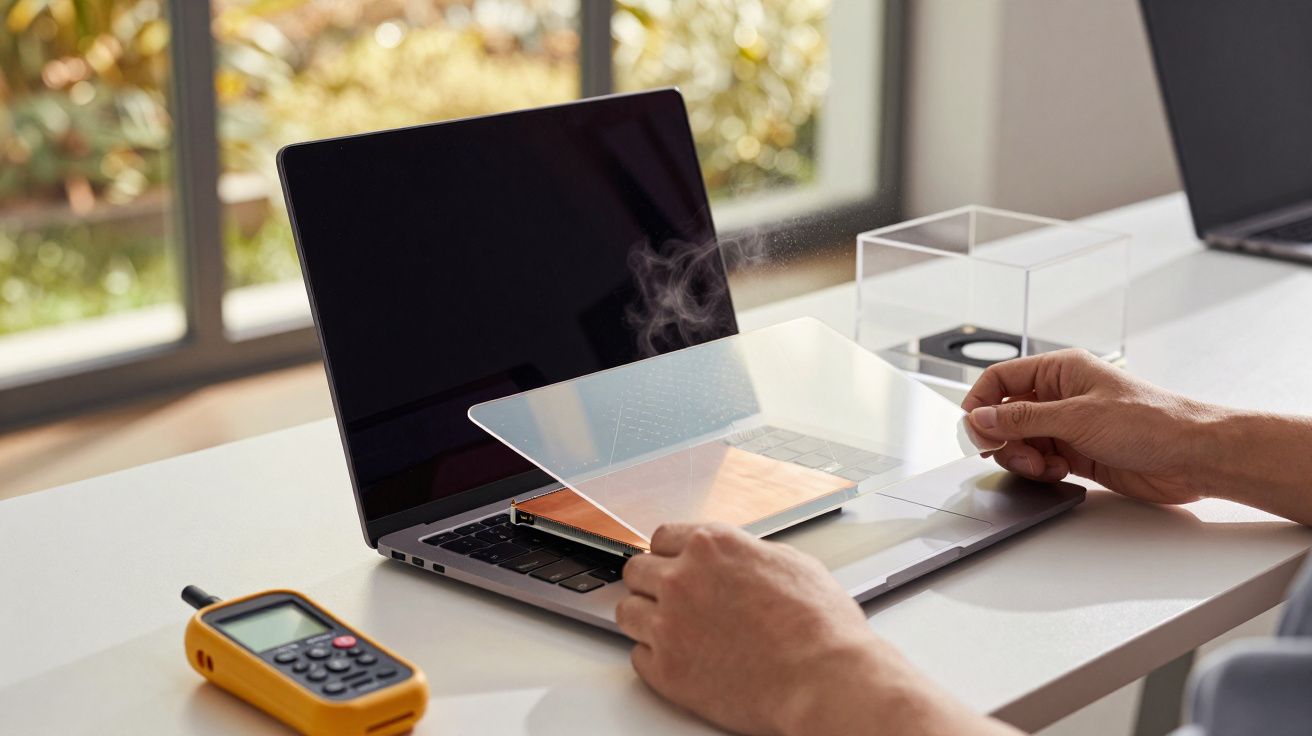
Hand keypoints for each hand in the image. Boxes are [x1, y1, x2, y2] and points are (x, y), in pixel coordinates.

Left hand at [618, 523, 1018, 735]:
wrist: (824, 680)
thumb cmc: (820, 627)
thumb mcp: (790, 563)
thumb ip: (746, 555)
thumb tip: (735, 559)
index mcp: (713, 546)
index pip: (662, 537)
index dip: (671, 554)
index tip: (675, 565)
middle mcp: (683, 579)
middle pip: (636, 571)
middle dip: (654, 583)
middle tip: (675, 600)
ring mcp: (669, 625)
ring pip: (627, 612)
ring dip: (648, 618)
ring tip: (676, 631)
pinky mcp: (666, 670)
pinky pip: (637, 656)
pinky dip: (656, 658)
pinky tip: (684, 660)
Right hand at [962, 348, 1210, 504]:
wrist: (1193, 456)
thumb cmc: (1152, 422)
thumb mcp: (1077, 417)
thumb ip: (1022, 419)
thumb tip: (980, 419)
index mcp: (1060, 371)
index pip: (1001, 379)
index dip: (980, 403)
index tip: (973, 430)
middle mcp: (1061, 396)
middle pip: (1005, 415)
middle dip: (1003, 438)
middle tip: (1012, 454)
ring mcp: (1068, 426)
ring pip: (1020, 441)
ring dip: (1022, 457)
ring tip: (1042, 466)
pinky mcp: (1078, 454)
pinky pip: (1040, 461)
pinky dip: (1040, 470)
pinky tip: (1058, 472)